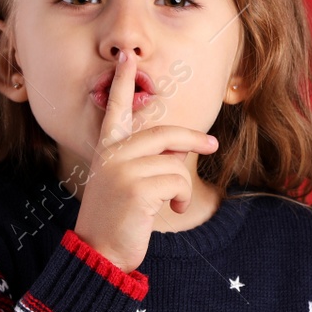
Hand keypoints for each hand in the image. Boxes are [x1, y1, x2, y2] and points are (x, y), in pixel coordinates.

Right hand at [72, 50, 218, 272]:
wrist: (100, 253)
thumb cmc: (118, 219)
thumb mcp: (126, 182)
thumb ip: (145, 159)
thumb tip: (180, 146)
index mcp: (107, 150)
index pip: (116, 110)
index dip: (124, 83)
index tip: (127, 58)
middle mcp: (111, 154)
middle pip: (164, 133)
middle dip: (193, 139)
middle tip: (212, 145)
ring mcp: (122, 170)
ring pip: (174, 163)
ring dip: (181, 186)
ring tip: (172, 202)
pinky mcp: (136, 188)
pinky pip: (178, 182)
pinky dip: (182, 198)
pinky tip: (173, 210)